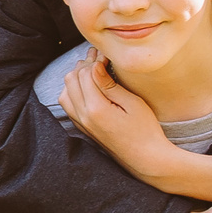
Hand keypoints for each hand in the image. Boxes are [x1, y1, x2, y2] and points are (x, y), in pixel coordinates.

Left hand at [62, 55, 211, 200]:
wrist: (146, 159)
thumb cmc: (145, 130)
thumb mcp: (132, 104)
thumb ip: (109, 84)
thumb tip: (95, 65)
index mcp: (96, 109)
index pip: (85, 74)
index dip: (95, 59)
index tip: (107, 53)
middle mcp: (83, 117)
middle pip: (71, 80)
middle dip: (84, 65)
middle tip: (99, 56)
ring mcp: (81, 124)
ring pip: (65, 92)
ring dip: (76, 77)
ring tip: (92, 68)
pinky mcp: (83, 128)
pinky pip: (68, 105)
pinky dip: (73, 90)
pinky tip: (87, 86)